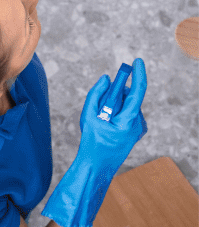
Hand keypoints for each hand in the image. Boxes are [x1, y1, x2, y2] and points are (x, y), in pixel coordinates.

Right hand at [42, 58, 147, 226]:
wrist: (98, 165)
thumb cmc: (92, 141)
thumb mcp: (89, 115)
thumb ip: (96, 94)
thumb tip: (106, 79)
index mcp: (129, 120)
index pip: (138, 91)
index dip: (138, 74)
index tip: (137, 61)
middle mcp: (138, 123)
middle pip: (129, 97)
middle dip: (115, 92)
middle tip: (100, 99)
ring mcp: (138, 128)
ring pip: (127, 104)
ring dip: (113, 103)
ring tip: (99, 117)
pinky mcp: (135, 130)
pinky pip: (127, 112)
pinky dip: (115, 109)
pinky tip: (105, 121)